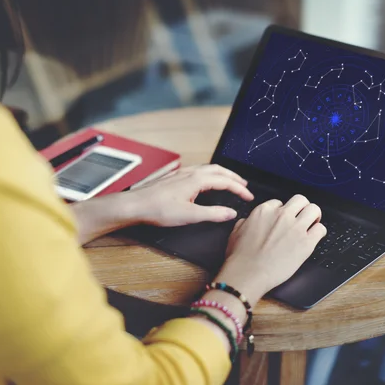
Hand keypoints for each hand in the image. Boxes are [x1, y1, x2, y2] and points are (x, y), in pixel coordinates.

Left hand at [128, 164, 253, 226]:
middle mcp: (190, 173)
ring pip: (208, 168)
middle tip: (244, 186)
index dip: (239, 189)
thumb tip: (231, 213)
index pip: (225, 182)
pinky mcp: (174, 177)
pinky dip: (210, 174)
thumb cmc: (158, 210)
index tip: (249, 197)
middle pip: (219, 170)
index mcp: (197, 180)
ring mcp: (181, 173)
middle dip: (234, 177)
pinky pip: (198, 170)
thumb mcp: (190, 215)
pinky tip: (205, 181)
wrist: (135, 205)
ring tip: (229, 181)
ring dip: (222, 174)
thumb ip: (213, 214)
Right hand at [214, 195, 326, 305]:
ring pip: (314, 209)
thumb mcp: (236, 232)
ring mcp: (295, 228)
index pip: (279, 203)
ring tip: (312, 224)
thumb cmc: (240, 257)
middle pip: (300, 200)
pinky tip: (314, 238)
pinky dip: (319, 232)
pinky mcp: (306, 242)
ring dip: (314, 216)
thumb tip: (248, 221)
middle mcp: (281, 215)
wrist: (248, 273)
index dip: (282, 211)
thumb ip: (245, 222)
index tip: (283, 219)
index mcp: (264, 211)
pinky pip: (321, 229)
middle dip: (302, 208)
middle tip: (301, 217)